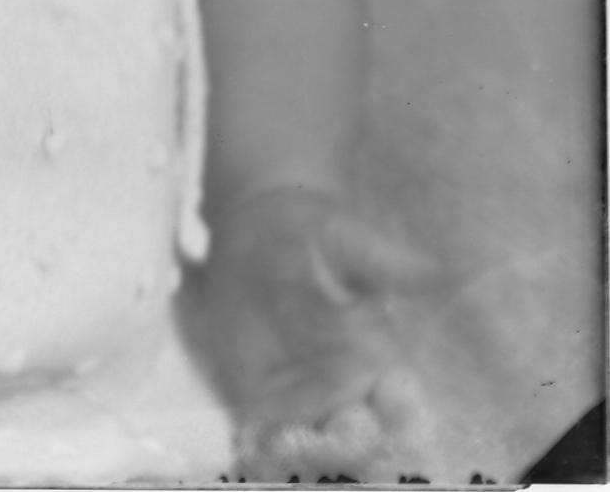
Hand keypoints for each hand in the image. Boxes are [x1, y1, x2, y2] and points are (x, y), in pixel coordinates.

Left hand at [182, 187, 436, 476]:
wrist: (258, 231)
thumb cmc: (315, 233)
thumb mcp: (349, 241)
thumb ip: (387, 262)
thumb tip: (438, 268)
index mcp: (381, 362)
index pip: (402, 406)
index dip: (401, 416)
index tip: (387, 404)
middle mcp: (348, 393)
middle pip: (362, 444)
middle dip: (353, 449)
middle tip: (333, 431)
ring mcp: (305, 403)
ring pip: (317, 453)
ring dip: (308, 459)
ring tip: (286, 444)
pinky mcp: (261, 403)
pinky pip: (266, 442)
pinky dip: (263, 454)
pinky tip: (252, 447)